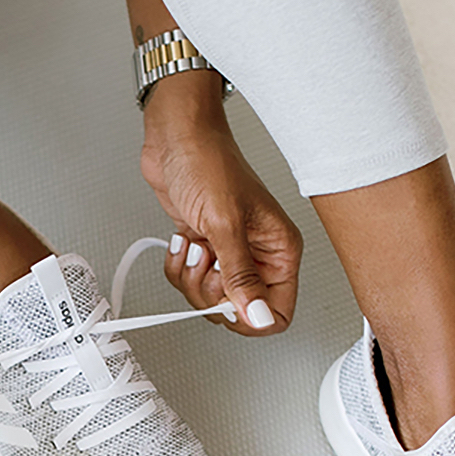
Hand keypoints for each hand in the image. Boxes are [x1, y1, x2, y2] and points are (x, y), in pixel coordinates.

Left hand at [140, 71, 301, 334]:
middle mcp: (258, 255)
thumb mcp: (225, 223)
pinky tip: (184, 240)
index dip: (250, 316)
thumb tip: (258, 316)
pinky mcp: (205, 248)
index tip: (227, 299)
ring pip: (209, 297)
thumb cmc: (207, 163)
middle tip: (208, 260)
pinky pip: (189, 280)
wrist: (175, 140)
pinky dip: (178, 266)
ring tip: (195, 244)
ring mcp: (229, 252)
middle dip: (212, 292)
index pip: (278, 311)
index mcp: (279, 250)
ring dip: (192, 278)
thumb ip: (241, 275)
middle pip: (238, 310)